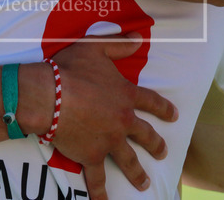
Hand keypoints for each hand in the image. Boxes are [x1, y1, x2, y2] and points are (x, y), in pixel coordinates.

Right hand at [52, 35, 175, 199]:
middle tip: (163, 152)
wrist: (49, 95)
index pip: (151, 102)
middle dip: (156, 144)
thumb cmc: (70, 69)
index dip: (164, 108)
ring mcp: (108, 141)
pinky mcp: (91, 156)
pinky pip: (97, 178)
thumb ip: (118, 45)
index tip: (174, 116)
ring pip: (128, 160)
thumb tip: (138, 39)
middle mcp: (122, 120)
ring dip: (137, 173)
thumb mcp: (95, 48)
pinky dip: (101, 192)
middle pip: (145, 135)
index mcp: (125, 95)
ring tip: (144, 183)